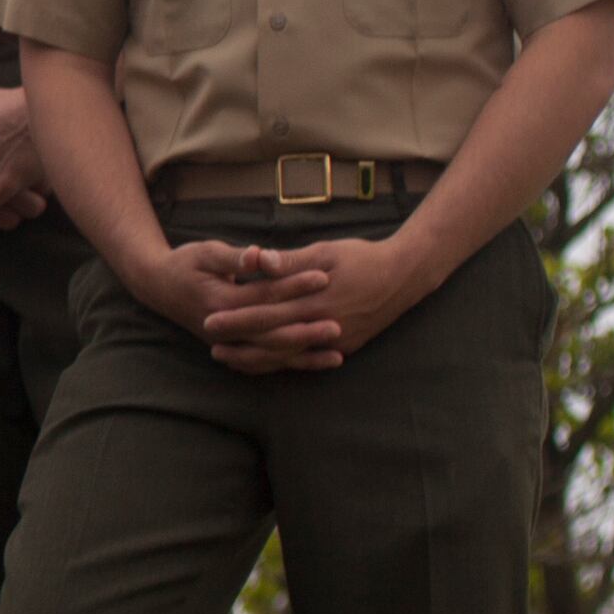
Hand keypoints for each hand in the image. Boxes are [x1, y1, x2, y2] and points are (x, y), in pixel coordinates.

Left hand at [178, 233, 444, 373]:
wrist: (404, 276)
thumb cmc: (361, 257)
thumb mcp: (325, 252)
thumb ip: (291, 261)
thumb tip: (261, 261)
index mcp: (316, 300)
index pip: (268, 312)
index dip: (237, 317)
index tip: (210, 319)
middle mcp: (324, 325)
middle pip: (273, 339)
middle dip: (240, 342)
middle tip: (209, 343)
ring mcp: (335, 341)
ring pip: (287, 356)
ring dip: (255, 358)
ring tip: (227, 357)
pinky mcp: (344, 347)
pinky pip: (305, 359)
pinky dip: (281, 362)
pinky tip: (260, 362)